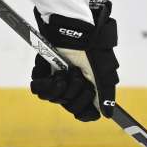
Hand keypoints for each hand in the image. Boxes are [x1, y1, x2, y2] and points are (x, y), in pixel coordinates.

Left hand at [30, 0, 119, 121]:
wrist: (73, 31)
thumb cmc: (90, 49)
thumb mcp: (103, 72)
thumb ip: (106, 94)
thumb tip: (108, 115)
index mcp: (88, 88)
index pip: (84, 112)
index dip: (84, 113)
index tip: (84, 110)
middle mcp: (72, 86)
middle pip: (69, 106)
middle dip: (74, 92)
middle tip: (78, 75)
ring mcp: (57, 80)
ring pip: (53, 99)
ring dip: (61, 86)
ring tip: (66, 71)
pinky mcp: (43, 73)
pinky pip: (38, 88)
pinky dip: (46, 81)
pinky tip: (56, 70)